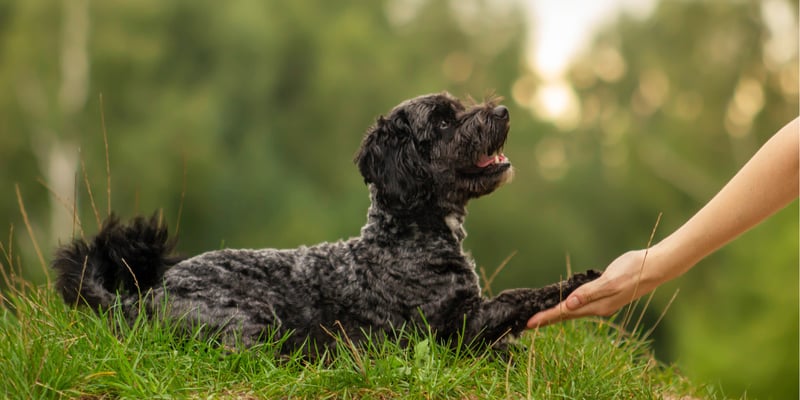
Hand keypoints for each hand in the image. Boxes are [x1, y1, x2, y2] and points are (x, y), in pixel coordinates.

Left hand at [526, 249, 661, 327]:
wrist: (655, 267)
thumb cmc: (633, 270)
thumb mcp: (610, 280)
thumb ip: (590, 293)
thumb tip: (569, 304)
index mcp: (597, 306)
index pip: (565, 313)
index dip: (546, 318)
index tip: (529, 324)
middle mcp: (598, 308)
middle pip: (566, 315)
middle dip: (547, 320)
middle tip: (528, 324)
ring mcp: (602, 303)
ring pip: (574, 311)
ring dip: (557, 314)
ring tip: (541, 317)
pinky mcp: (605, 295)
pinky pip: (581, 303)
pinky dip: (569, 305)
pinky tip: (565, 303)